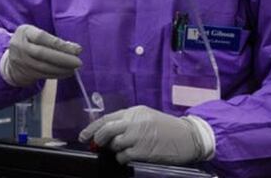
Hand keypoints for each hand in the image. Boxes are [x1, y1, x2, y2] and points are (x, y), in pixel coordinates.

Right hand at [0, 24, 81, 86]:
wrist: (11, 61)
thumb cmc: (30, 42)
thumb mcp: (36, 34)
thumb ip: (54, 39)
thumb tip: (76, 49)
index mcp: (24, 32)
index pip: (41, 37)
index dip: (59, 44)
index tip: (76, 49)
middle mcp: (20, 46)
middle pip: (42, 53)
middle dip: (62, 58)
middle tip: (78, 62)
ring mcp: (21, 61)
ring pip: (43, 67)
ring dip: (61, 69)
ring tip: (74, 69)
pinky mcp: (25, 73)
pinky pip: (43, 75)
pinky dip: (56, 75)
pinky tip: (66, 73)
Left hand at [78, 106, 203, 164]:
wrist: (187, 137)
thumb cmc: (165, 127)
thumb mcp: (145, 116)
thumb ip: (127, 121)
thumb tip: (106, 130)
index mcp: (133, 112)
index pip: (106, 118)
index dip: (91, 128)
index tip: (83, 136)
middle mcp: (134, 122)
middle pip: (106, 130)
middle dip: (98, 139)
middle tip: (97, 144)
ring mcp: (138, 137)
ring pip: (114, 145)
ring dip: (113, 149)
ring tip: (123, 149)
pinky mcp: (143, 151)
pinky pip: (123, 156)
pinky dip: (122, 158)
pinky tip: (129, 156)